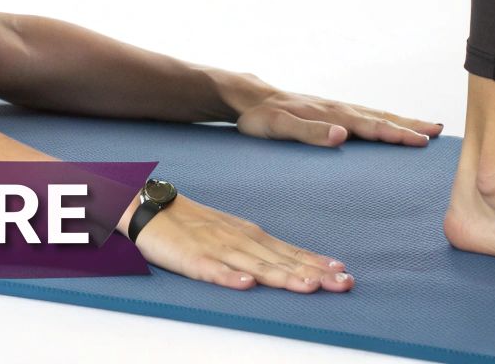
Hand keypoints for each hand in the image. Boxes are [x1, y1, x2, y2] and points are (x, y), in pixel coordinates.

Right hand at [130, 192, 354, 293]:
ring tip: (307, 286)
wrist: (151, 207)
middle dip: (313, 273)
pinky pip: (213, 270)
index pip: (291, 252)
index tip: (344, 274)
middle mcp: (240, 241)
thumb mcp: (233, 233)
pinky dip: (230, 277)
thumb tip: (298, 266)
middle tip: (342, 284)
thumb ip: (262, 250)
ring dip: (282, 276)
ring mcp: (217, 249)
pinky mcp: (192, 259)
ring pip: (255, 266)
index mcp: (251, 236)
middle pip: (281, 261)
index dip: (318, 264)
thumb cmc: (194, 225)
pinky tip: (246, 284)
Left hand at [233, 87, 443, 147]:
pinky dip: (386, 120)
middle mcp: (339, 109)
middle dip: (411, 125)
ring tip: (427, 127)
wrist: (248, 98)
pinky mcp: (331, 112)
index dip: (398, 134)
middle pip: (382, 118)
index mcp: (332, 115)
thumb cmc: (261, 118)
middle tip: (440, 131)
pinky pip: (366, 116)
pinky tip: (392, 125)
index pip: (372, 127)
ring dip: (403, 121)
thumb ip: (310, 133)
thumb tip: (342, 136)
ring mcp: (337, 109)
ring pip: (377, 115)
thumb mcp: (279, 128)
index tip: (423, 141)